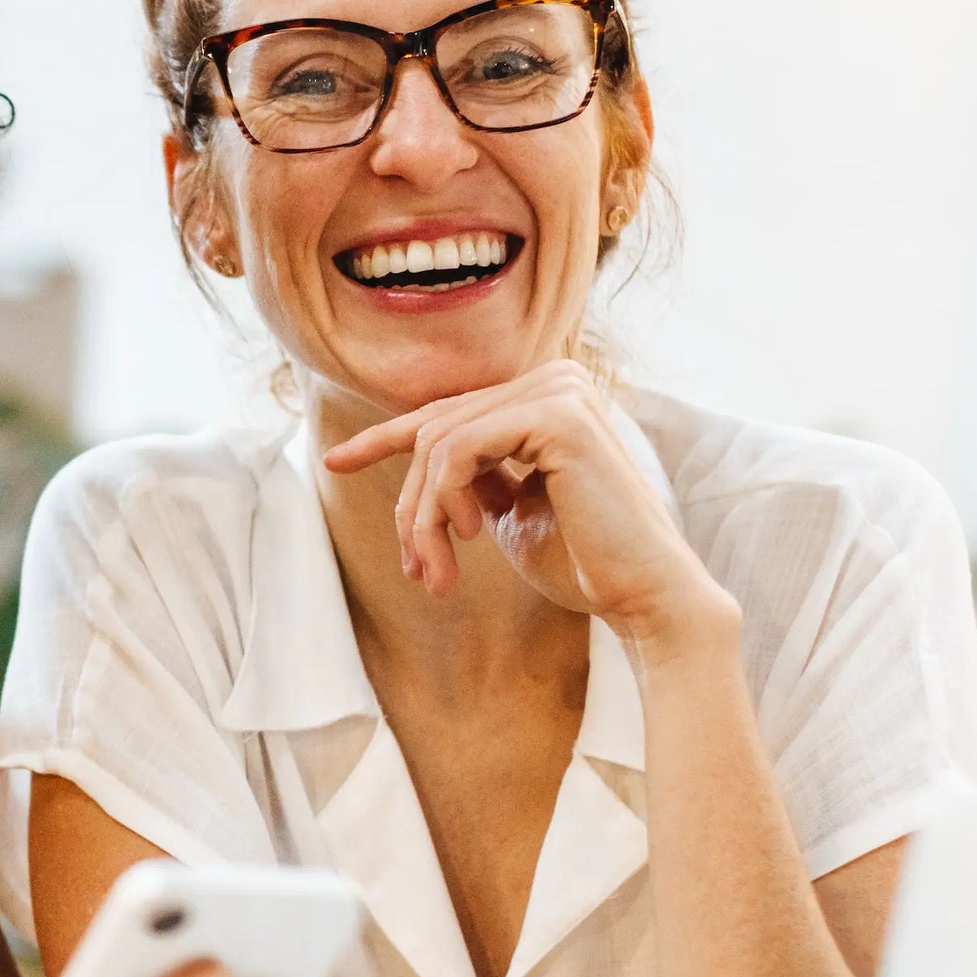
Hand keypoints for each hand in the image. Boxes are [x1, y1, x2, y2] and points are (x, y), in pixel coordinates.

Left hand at [324, 359, 731, 643]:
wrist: (642, 596)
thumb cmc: (582, 563)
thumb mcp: (511, 510)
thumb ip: (475, 478)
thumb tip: (423, 464)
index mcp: (546, 397)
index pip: (447, 414)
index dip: (383, 438)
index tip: (334, 461)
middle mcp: (555, 379)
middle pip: (434, 430)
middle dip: (411, 506)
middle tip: (419, 569)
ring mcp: (560, 390)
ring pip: (438, 442)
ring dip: (423, 517)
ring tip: (437, 570)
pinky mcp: (558, 415)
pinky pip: (458, 449)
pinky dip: (445, 500)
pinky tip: (473, 537)